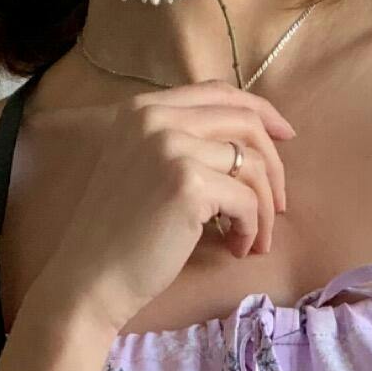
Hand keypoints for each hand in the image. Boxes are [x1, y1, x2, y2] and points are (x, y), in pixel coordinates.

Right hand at [30, 84, 295, 339]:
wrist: (88, 278)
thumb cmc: (117, 236)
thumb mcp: (141, 170)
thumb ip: (179, 145)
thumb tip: (246, 147)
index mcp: (142, 109)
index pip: (218, 92)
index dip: (260, 112)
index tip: (283, 137)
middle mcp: (155, 118)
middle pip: (244, 121)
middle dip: (274, 164)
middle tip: (280, 205)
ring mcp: (171, 148)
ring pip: (253, 164)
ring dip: (265, 208)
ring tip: (254, 240)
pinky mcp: (188, 184)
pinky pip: (247, 200)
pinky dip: (251, 229)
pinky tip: (235, 249)